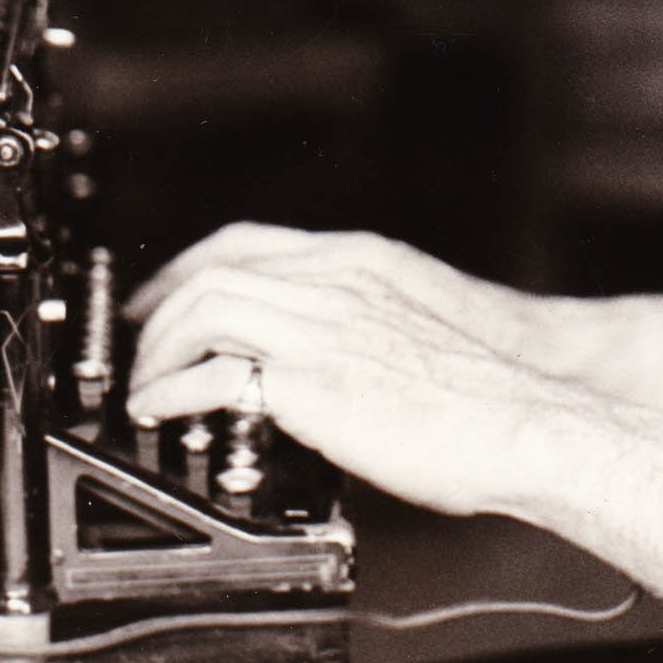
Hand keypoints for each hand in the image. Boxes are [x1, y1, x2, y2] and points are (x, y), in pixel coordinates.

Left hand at [124, 224, 572, 517]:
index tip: (159, 297)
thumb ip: (362, 328)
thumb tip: (321, 364)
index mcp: (359, 265)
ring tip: (145, 386)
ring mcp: (321, 329)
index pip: (244, 243)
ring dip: (159, 349)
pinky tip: (162, 412)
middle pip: (211, 272)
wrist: (529, 419)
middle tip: (133, 345)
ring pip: (203, 310)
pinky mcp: (311, 383)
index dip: (186, 268)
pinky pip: (213, 374)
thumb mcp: (416, 329)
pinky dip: (172, 390)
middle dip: (157, 310)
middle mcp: (334, 284)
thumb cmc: (490, 391)